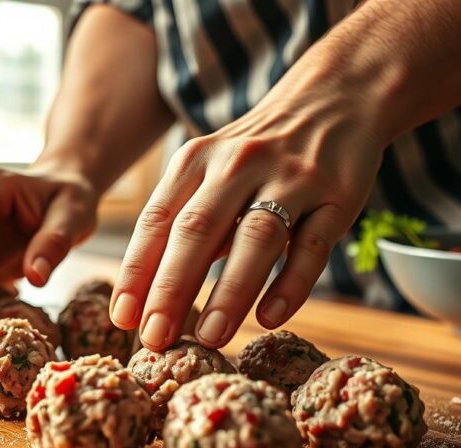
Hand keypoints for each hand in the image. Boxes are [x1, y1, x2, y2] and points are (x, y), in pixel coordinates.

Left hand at [109, 77, 386, 350]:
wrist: (336, 95)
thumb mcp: (211, 172)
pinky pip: (312, 244)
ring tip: (210, 337)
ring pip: (255, 237)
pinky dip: (291, 283)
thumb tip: (149, 296)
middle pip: (197, 229)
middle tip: (154, 338)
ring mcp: (290, 178)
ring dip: (229, 291)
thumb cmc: (259, 152)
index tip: (123, 318)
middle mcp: (238, 165)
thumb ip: (185, 224)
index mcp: (196, 161)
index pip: (157, 221)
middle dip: (171, 287)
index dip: (137, 271)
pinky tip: (271, 317)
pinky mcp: (337, 196)